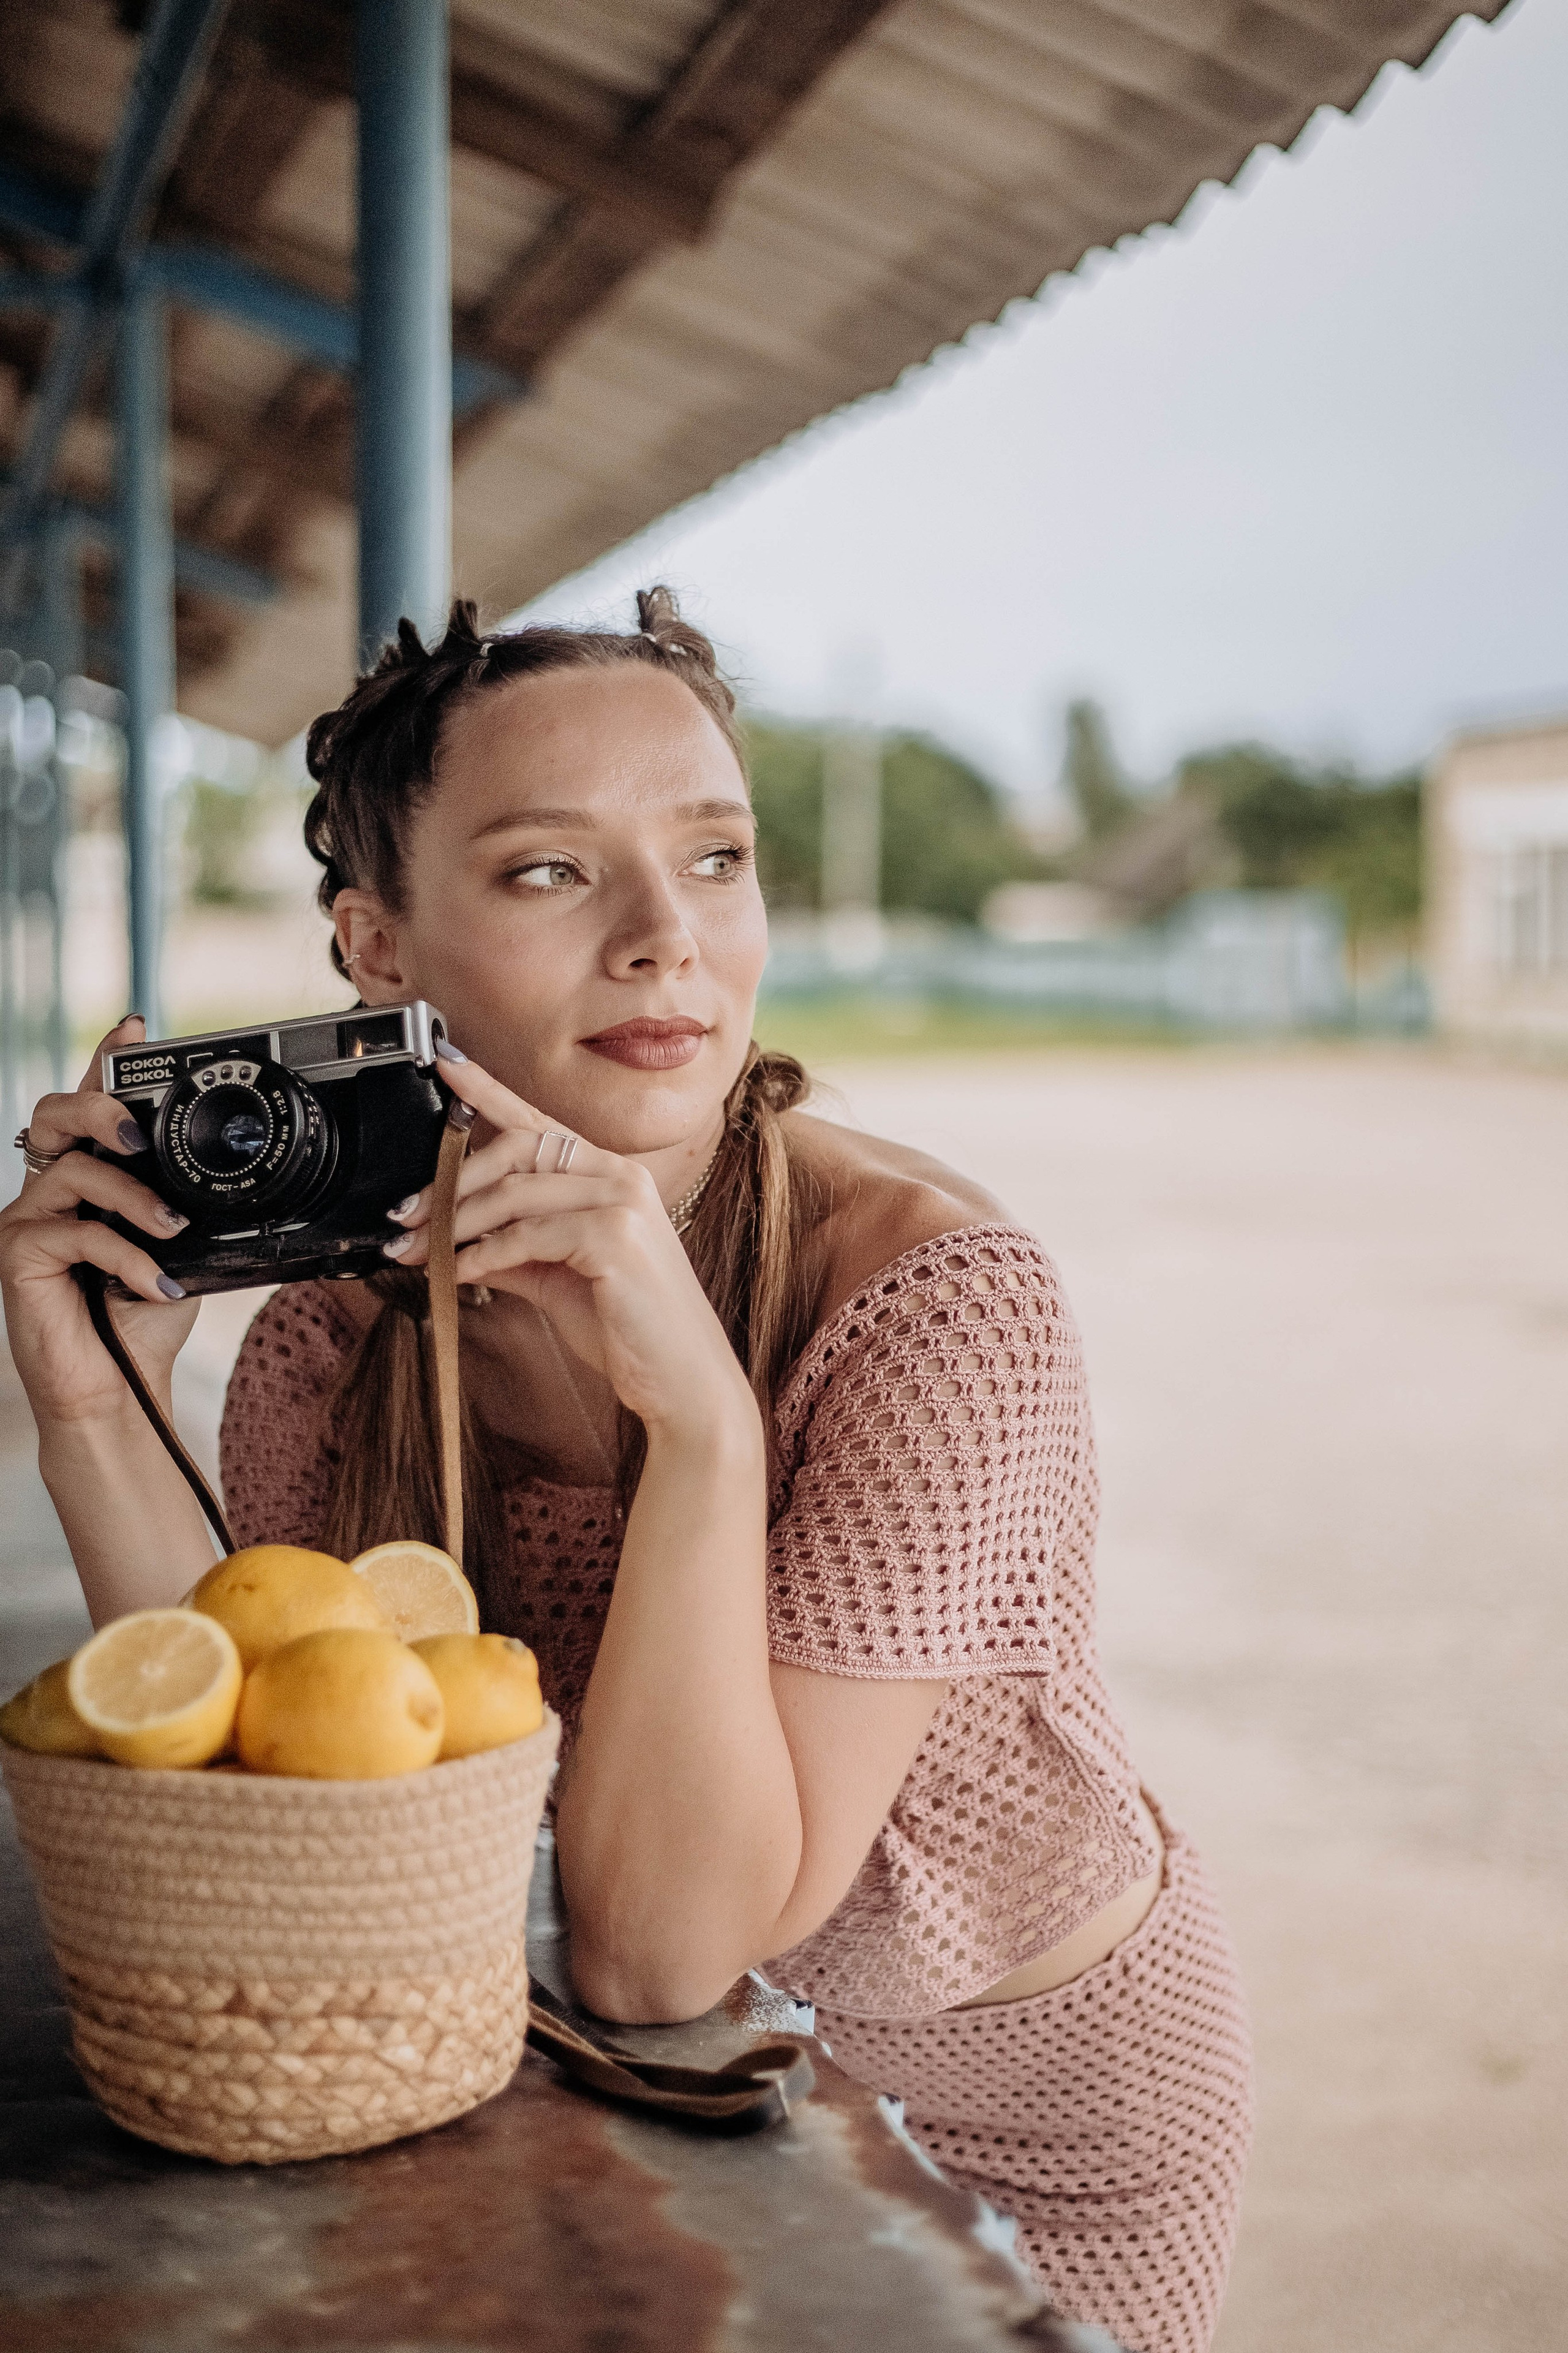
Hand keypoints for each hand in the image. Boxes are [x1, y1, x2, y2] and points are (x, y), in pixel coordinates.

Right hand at [0, 1017, 198, 1427]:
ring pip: (73, 1170)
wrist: (116, 1390)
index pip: (89, 1107)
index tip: (135, 1028)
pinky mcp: (16, 1254)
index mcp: (86, 1180)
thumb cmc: (140, 1319)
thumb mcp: (175, 1249)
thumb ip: (177, 1205)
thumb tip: (210, 1178)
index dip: (104, 1063)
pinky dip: (125, 1256)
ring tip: (173, 1231)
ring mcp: (26, 1220)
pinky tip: (154, 1284)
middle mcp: (49, 1190)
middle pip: (54, 1114)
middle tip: (142, 1136)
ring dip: (133, 1198)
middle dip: (101, 1107)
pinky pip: (74, 1232)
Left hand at [384, 1051, 756, 1442]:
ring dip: (452, 1223)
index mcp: (608, 1175)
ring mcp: (621, 1202)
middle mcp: (619, 1175)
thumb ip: (512, 1248)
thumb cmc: (626, 1328)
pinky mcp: (616, 1236)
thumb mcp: (557, 1278)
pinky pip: (527, 1235)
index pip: (537, 1123)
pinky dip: (483, 1255)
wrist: (681, 1380)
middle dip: (449, 1182)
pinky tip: (458, 1273)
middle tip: (404, 1216)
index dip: (486, 1090)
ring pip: (514, 1192)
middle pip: (515, 1149)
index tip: (444, 1064)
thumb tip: (452, 1241)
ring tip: (414, 1250)